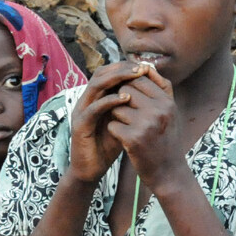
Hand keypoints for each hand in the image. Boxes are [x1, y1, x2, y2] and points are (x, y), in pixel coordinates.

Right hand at [68, 61, 148, 182]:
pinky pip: (93, 108)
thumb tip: (155, 92)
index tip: (145, 66)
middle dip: (122, 68)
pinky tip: (126, 99)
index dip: (125, 67)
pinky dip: (109, 101)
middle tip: (141, 68)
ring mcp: (81, 111)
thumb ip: (133, 107)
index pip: (108, 72)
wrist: (92, 169)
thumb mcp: (125, 122)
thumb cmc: (109, 145)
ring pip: (96, 85)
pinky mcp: (80, 125)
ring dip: (116, 78)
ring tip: (135, 76)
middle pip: (101, 73)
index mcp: (96, 98)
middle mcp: (86, 100)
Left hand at [107, 65, 186, 186]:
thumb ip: (160, 88)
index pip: (139, 78)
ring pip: (116, 107)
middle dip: (120, 99)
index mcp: (167, 101)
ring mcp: (146, 124)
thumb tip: (145, 65)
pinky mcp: (133, 139)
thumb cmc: (166, 139)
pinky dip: (115, 131)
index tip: (127, 97)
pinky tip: (124, 139)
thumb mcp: (170, 111)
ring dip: (116, 116)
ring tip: (127, 127)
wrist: (168, 172)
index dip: (128, 85)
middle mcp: (159, 110)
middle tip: (125, 113)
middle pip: (126, 90)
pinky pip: (112, 124)